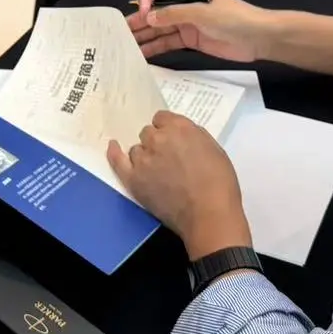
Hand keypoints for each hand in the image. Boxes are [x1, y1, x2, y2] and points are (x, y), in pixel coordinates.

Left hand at [107, 112, 250, 258]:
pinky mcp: (134, 179)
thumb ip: (193, 137)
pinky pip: (117, 161)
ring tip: (157, 172)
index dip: (166, 130)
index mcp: (180, 128)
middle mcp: (158, 139)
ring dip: (145, 156)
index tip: (172, 141)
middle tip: (168, 160)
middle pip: (148, 133)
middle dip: (156, 143)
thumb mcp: (213, 149)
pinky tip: (113, 147)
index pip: (162, 118)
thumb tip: (180, 137)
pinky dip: (114, 153)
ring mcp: (144, 159)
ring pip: (137, 149)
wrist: (209, 214)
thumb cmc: (219, 183)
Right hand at [128, 0, 275, 62]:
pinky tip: (142, 55)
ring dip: (144, 35)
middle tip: (122, 33)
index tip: (143, 13)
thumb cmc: (234, 18)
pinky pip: (168, 42)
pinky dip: (155, 48)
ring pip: (159, 28)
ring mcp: (187, 23)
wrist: (258, 37)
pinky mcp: (190, 40)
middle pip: (156, 9)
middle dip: (139, 19)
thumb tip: (150, 16)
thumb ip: (175, 14)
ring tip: (126, 46)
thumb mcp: (203, 12)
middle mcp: (184, 5)